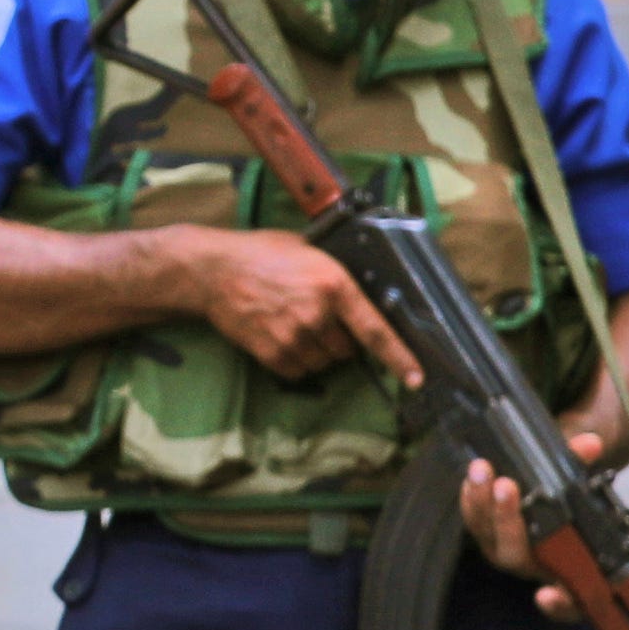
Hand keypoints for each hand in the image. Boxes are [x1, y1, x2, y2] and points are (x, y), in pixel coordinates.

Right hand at [173, 229, 418, 385]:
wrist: (212, 270)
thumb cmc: (261, 254)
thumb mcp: (309, 250)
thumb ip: (337, 276)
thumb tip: (363, 296)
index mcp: (335, 285)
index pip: (376, 330)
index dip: (400, 358)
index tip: (416, 378)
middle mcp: (317, 314)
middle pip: (347, 350)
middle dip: (338, 340)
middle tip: (315, 318)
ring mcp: (293, 336)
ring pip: (322, 363)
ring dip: (315, 352)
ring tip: (292, 324)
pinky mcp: (271, 352)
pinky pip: (297, 372)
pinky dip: (293, 361)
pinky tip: (278, 336)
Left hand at [459, 438, 608, 618]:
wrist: (552, 502)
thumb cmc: (575, 510)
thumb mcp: (587, 491)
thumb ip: (585, 468)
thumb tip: (588, 443)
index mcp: (567, 570)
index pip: (567, 603)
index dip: (559, 604)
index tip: (549, 595)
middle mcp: (533, 565)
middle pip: (514, 554)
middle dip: (507, 520)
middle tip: (508, 486)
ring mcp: (506, 550)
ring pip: (488, 536)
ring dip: (481, 503)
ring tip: (482, 470)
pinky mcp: (487, 534)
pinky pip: (474, 522)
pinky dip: (471, 501)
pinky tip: (471, 480)